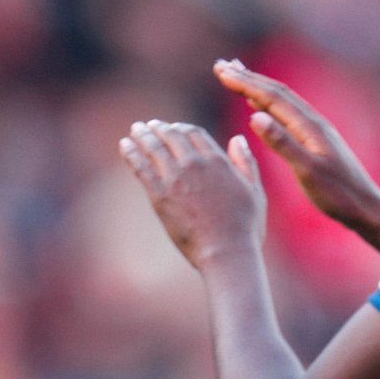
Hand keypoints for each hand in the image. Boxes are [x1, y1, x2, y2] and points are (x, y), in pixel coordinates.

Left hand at [119, 119, 265, 268]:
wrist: (226, 251)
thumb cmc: (244, 227)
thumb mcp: (255, 191)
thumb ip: (246, 163)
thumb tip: (238, 139)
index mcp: (218, 161)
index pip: (195, 133)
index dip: (182, 128)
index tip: (173, 128)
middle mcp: (195, 164)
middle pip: (172, 136)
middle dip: (159, 129)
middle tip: (149, 126)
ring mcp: (176, 178)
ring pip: (154, 148)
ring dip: (142, 135)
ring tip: (135, 129)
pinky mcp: (159, 195)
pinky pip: (141, 167)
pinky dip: (131, 153)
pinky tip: (124, 145)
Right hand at [214, 59, 379, 229]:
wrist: (366, 207)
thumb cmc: (338, 195)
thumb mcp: (308, 172)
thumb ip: (282, 144)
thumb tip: (255, 116)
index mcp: (309, 127)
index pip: (272, 97)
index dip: (245, 83)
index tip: (221, 71)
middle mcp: (313, 122)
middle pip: (276, 92)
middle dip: (247, 77)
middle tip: (221, 65)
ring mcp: (315, 129)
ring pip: (282, 100)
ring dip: (257, 86)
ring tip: (237, 75)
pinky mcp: (315, 139)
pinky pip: (286, 114)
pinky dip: (268, 104)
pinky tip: (259, 107)